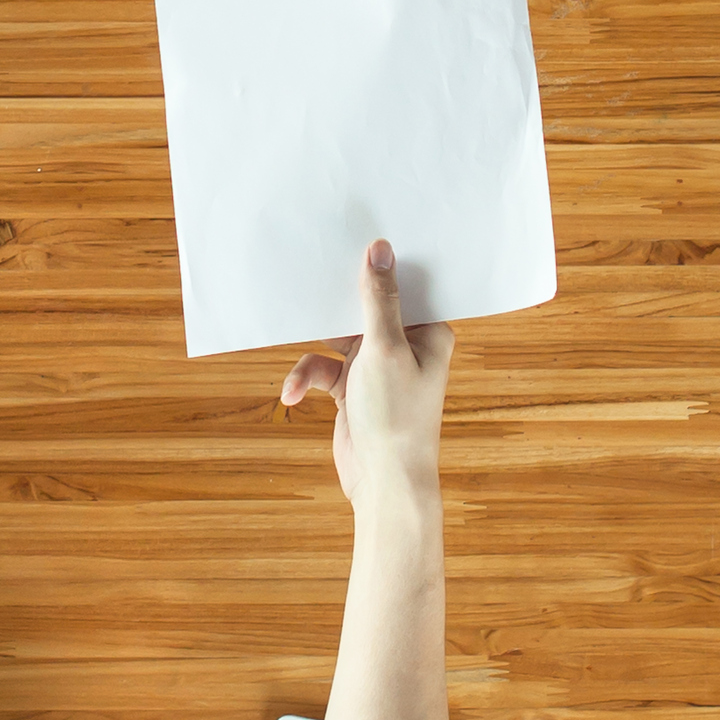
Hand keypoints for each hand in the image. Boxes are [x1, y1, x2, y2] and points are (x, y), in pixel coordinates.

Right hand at [280, 239, 454, 503]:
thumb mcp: (384, 348)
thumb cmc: (397, 417)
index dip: (380, 265)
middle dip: (336, 303)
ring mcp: (377, 367)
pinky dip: (305, 377)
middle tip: (309, 277)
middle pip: (366, 308)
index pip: (405, 286)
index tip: (353, 237)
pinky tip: (291, 394)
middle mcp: (405, 345)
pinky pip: (321, 369)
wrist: (384, 482)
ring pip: (336, 336)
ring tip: (294, 355)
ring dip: (313, 350)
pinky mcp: (352, 388)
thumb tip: (380, 250)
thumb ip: (378, 300)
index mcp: (428, 331)